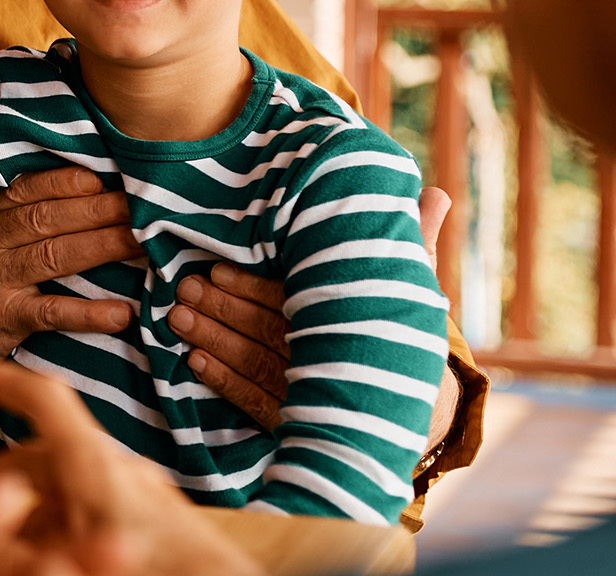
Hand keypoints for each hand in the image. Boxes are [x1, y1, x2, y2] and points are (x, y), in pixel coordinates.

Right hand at [0, 168, 141, 395]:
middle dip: (96, 209)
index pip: (26, 189)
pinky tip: (121, 313)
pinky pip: (51, 313)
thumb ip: (18, 213)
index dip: (64, 182)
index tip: (100, 177)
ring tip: (140, 243)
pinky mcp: (4, 319)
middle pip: (47, 219)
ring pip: (53, 257)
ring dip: (101, 247)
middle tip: (139, 204)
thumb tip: (86, 187)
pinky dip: (88, 313)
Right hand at [0, 360, 259, 575]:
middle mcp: (117, 476)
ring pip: (56, 495)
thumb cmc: (169, 566)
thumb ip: (18, 544)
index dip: (3, 382)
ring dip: (11, 512)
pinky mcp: (145, 530)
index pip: (46, 401)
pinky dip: (45, 528)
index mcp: (100, 467)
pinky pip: (82, 517)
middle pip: (37, 460)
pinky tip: (28, 551)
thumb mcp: (82, 547)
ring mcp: (133, 504)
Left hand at [170, 185, 451, 429]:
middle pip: (268, 331)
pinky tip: (194, 365)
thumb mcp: (410, 286)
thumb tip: (438, 193)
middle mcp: (331, 357)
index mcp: (351, 319)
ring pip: (256, 365)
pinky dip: (225, 384)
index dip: (252, 287)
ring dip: (215, 342)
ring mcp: (313, 394)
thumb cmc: (400, 330)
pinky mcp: (298, 423)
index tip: (215, 270)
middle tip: (184, 287)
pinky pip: (256, 404)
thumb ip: (417, 240)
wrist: (418, 410)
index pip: (293, 301)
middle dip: (223, 310)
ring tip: (176, 319)